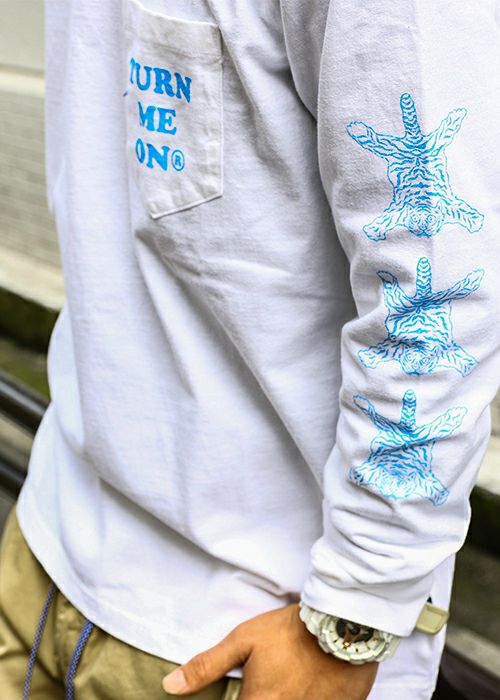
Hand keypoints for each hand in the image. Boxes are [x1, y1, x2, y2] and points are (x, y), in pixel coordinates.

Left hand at [162, 602, 377, 698]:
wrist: (343, 625)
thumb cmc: (291, 632)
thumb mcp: (244, 640)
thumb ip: (207, 666)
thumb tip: (170, 686)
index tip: (242, 691)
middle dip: (258, 697)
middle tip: (269, 680)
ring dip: (283, 696)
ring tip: (287, 680)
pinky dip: (305, 698)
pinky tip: (306, 686)